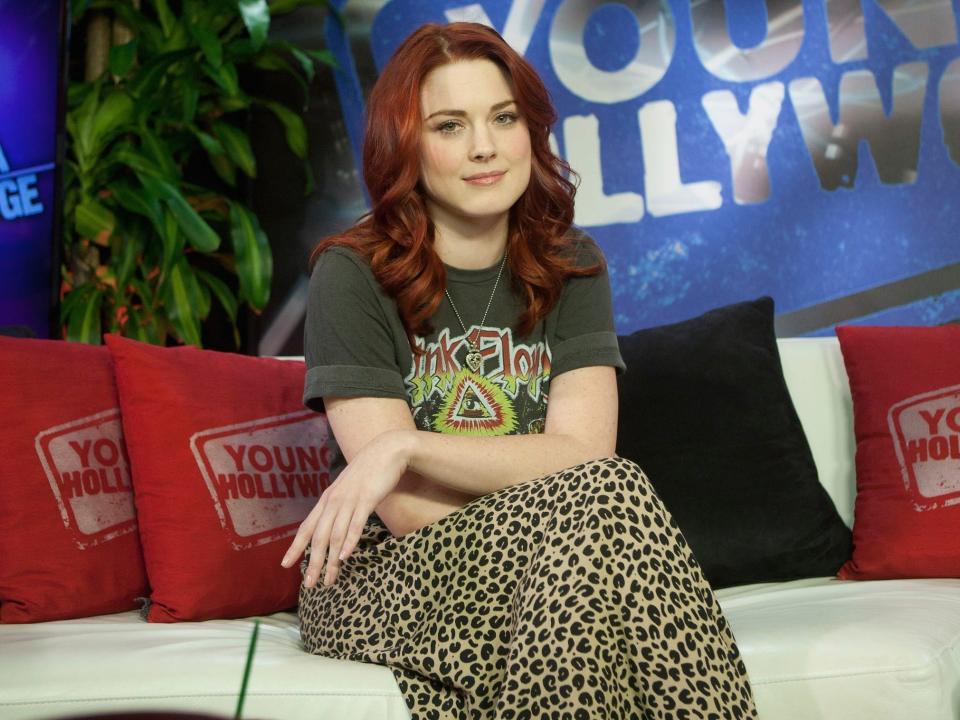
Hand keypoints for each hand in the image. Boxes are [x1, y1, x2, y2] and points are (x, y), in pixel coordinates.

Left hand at [280, 429, 411, 587]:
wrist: (388, 450)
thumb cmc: (369, 471)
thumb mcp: (349, 489)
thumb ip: (340, 505)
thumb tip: (334, 523)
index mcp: (328, 499)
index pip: (307, 527)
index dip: (295, 546)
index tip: (286, 565)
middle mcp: (334, 501)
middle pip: (318, 537)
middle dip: (313, 563)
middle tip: (309, 584)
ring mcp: (349, 500)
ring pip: (335, 535)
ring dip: (331, 560)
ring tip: (329, 579)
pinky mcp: (367, 499)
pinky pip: (355, 523)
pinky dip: (349, 541)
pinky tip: (345, 557)